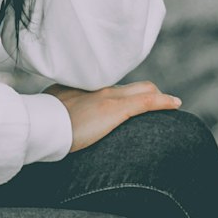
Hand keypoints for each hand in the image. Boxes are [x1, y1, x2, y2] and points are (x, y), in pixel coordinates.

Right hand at [43, 80, 182, 152]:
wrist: (42, 124)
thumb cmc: (40, 124)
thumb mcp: (48, 115)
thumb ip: (57, 116)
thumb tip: (54, 130)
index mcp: (81, 90)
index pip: (108, 88)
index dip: (122, 95)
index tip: (126, 104)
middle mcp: (97, 89)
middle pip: (128, 87)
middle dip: (144, 94)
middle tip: (153, 105)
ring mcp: (108, 96)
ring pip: (141, 90)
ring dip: (155, 99)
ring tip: (168, 105)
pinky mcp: (116, 108)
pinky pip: (147, 101)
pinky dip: (163, 101)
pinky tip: (176, 104)